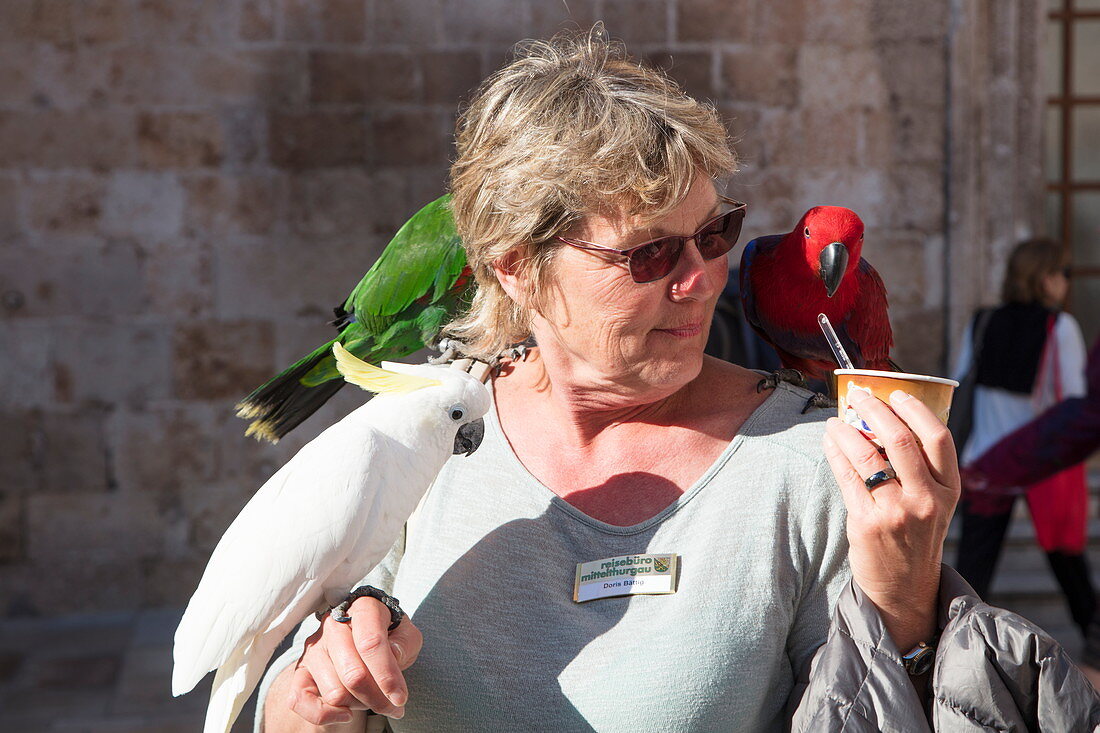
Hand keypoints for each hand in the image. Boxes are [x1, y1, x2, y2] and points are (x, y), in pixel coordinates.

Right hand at [280, 597, 422, 725]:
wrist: (363, 635)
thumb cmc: (389, 635)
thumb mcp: (407, 635)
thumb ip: (404, 644)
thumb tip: (393, 657)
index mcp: (362, 609)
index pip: (371, 643)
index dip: (387, 675)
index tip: (400, 697)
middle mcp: (333, 625)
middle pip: (353, 674)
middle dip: (377, 698)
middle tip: (393, 705)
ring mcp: (314, 648)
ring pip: (335, 692)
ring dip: (358, 704)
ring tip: (371, 697)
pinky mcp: (301, 669)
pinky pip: (300, 700)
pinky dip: (324, 714)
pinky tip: (346, 713)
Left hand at [822, 388, 960, 651]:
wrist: (903, 588)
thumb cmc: (915, 537)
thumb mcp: (932, 504)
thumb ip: (919, 469)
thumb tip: (885, 421)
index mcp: (947, 490)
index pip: (938, 438)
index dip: (916, 409)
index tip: (896, 393)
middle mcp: (926, 500)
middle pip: (900, 441)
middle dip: (875, 411)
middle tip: (858, 395)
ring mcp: (896, 512)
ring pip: (866, 456)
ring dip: (846, 431)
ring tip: (835, 420)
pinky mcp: (867, 523)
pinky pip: (846, 478)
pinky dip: (835, 453)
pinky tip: (829, 442)